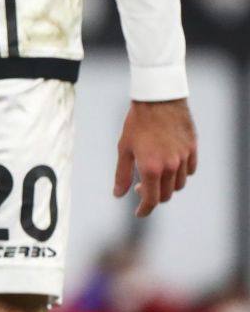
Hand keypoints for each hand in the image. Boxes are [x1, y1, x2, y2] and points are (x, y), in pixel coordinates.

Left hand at [113, 98, 196, 217]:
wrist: (158, 99)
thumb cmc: (137, 122)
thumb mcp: (124, 148)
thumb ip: (122, 174)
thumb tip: (118, 194)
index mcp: (151, 168)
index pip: (151, 199)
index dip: (144, 209)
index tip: (138, 212)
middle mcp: (170, 166)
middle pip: (166, 194)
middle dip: (153, 196)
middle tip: (139, 188)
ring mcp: (184, 158)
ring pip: (179, 184)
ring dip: (167, 186)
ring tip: (154, 175)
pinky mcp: (193, 150)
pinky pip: (189, 171)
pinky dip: (180, 174)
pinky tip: (170, 166)